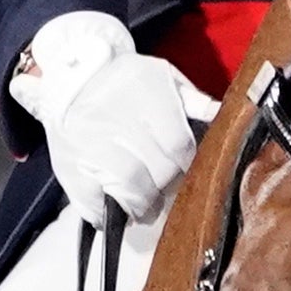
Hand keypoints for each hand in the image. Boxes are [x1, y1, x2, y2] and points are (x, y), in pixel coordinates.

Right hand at [12, 9, 213, 221]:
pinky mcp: (70, 167)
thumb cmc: (122, 80)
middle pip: (158, 170)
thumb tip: (221, 116)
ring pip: (130, 190)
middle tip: (166, 189)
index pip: (179, 144)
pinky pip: (92, 202)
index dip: (187, 164)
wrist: (69, 75)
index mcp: (146, 96)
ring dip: (142, 206)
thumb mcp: (160, 76)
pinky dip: (104, 215)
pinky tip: (114, 210)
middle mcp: (118, 122)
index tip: (185, 169)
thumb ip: (191, 100)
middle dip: (168, 186)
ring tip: (144, 206)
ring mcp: (91, 147)